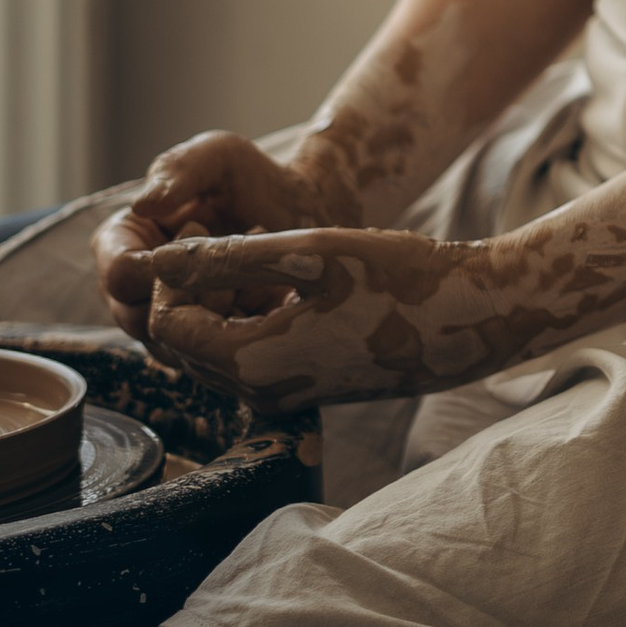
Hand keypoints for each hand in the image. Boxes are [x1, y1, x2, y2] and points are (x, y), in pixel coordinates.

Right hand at [93, 133, 361, 339]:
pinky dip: (242, 331)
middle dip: (191, 300)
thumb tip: (144, 205)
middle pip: (139, 320)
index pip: (118, 273)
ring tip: (259, 276)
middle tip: (239, 268)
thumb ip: (181, 170)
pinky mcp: (204, 344)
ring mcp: (167, 321)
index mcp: (123, 241)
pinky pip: (213, 357)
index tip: (200, 248)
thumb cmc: (253, 178)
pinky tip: (273, 299)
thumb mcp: (218, 156)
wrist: (303, 212)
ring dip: (220, 316)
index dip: (153, 271)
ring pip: (176, 346)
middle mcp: (135, 288)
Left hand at [129, 224, 499, 414]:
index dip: (173, 276)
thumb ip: (227, 257)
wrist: (469, 319)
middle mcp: (259, 392)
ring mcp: (283, 395)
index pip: (166, 324)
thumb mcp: (309, 253)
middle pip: (184, 342)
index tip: (209, 232)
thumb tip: (157, 260)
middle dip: (191, 290)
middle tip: (229, 238)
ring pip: (214, 349)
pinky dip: (249, 317)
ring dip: (220, 302)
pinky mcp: (306, 388)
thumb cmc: (397, 279)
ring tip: (260, 255)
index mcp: (252, 363)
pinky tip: (287, 282)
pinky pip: (248, 356)